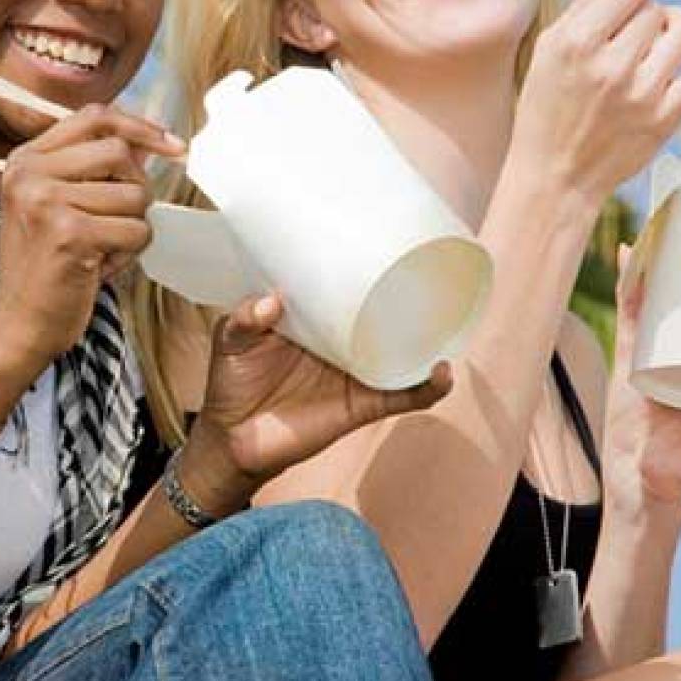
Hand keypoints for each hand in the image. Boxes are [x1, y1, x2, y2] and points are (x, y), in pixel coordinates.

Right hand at [0, 104, 184, 366]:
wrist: (20, 324)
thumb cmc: (46, 267)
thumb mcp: (55, 205)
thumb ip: (92, 170)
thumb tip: (150, 142)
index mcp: (25, 160)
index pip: (94, 117)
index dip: (140, 127)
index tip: (173, 146)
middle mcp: (30, 174)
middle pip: (119, 152)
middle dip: (136, 187)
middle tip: (121, 219)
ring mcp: (47, 201)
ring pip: (134, 194)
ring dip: (132, 227)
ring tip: (103, 248)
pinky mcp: (70, 234)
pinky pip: (137, 230)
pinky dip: (130, 253)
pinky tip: (102, 266)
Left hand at [180, 294, 452, 512]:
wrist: (232, 441)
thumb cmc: (231, 385)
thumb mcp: (231, 341)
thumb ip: (244, 318)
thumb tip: (273, 301)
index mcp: (316, 321)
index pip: (346, 290)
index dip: (364, 268)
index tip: (381, 239)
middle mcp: (343, 344)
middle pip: (383, 316)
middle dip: (408, 296)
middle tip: (427, 267)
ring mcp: (356, 374)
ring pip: (402, 352)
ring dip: (430, 339)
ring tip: (450, 316)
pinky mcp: (362, 406)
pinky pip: (402, 396)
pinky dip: (427, 388)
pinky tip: (442, 372)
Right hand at [512, 0, 680, 209]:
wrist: (555, 176)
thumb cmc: (546, 108)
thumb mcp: (550, 50)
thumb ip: (586, 2)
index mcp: (575, 43)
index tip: (619, 10)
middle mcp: (609, 66)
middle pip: (655, 8)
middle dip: (646, 15)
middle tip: (632, 36)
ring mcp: (642, 94)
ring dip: (678, 26)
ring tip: (663, 38)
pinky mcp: (666, 119)